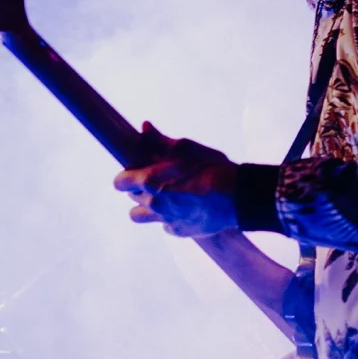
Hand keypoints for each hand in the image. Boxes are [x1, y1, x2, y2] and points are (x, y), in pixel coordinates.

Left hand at [113, 122, 238, 237]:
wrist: (237, 197)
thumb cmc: (212, 168)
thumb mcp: (187, 149)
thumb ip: (160, 140)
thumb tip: (144, 126)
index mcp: (150, 181)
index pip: (120, 182)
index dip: (126, 174)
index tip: (137, 168)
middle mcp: (153, 203)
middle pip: (131, 196)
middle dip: (139, 186)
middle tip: (157, 178)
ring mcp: (165, 220)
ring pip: (139, 216)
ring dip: (145, 206)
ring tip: (163, 196)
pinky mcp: (178, 231)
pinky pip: (164, 225)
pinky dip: (168, 217)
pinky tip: (182, 208)